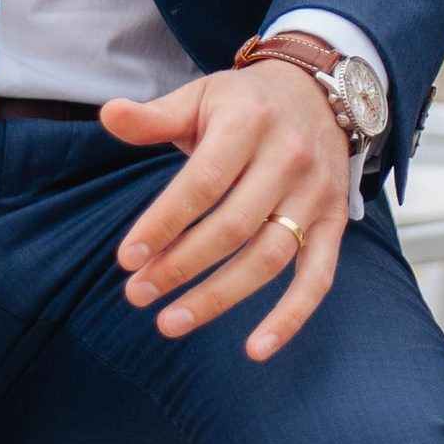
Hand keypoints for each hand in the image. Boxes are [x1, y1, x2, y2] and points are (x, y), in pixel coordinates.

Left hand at [100, 59, 351, 361]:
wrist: (320, 93)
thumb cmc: (245, 104)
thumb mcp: (200, 97)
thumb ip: (154, 116)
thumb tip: (108, 115)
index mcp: (249, 123)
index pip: (203, 183)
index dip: (164, 223)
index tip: (127, 258)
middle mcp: (288, 158)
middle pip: (232, 226)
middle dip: (180, 266)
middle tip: (137, 294)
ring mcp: (316, 194)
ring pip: (268, 257)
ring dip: (219, 297)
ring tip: (171, 322)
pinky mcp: (336, 223)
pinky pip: (318, 278)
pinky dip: (291, 317)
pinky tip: (256, 350)